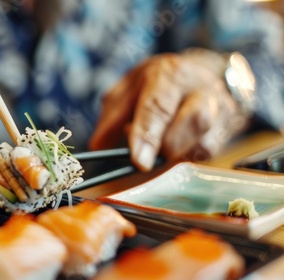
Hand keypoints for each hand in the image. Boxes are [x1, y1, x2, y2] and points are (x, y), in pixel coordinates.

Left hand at [89, 53, 248, 170]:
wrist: (201, 72)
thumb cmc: (159, 82)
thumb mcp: (129, 88)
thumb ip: (113, 115)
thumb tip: (97, 145)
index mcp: (170, 73)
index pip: (159, 106)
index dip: (148, 135)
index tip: (138, 162)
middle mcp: (201, 87)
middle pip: (192, 122)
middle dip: (165, 147)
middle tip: (144, 156)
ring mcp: (221, 107)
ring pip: (204, 143)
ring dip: (176, 154)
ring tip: (160, 145)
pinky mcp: (230, 127)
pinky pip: (209, 154)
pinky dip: (186, 157)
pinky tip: (175, 147)